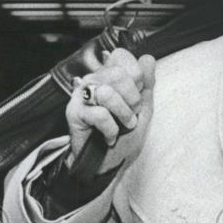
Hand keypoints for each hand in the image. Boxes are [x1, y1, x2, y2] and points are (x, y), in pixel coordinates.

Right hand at [66, 48, 156, 174]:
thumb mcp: (142, 110)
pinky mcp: (74, 112)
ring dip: (123, 115)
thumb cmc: (124, 138)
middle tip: (131, 116)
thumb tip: (148, 58)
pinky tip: (109, 136)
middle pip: (118, 74)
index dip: (136, 77)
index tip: (137, 98)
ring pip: (108, 93)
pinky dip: (111, 130)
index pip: (122, 56)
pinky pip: (100, 114)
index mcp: (109, 76)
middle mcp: (93, 81)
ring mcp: (81, 95)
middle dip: (133, 99)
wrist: (110, 165)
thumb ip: (146, 84)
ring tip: (122, 126)